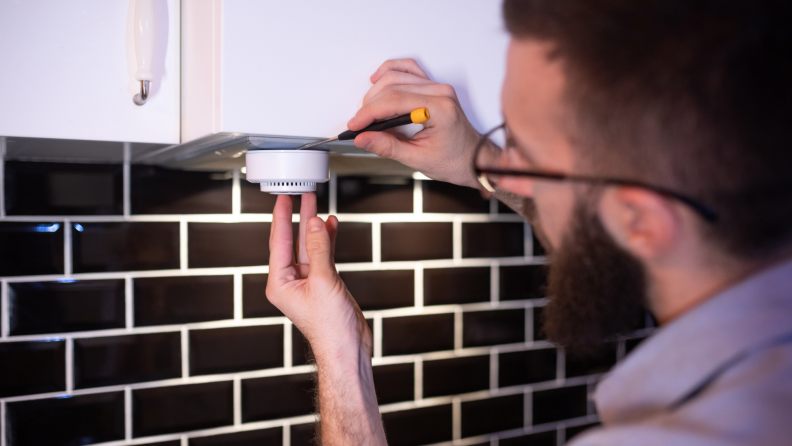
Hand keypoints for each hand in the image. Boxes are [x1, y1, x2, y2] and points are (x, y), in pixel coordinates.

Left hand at [266, 193, 371, 359]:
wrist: (347, 348)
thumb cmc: (330, 327)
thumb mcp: (323, 282)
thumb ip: (318, 250)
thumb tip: (314, 224)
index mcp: (280, 283)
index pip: (279, 242)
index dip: (282, 217)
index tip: (284, 198)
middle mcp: (290, 281)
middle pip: (292, 241)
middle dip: (298, 217)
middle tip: (301, 195)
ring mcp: (307, 282)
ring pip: (309, 246)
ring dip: (314, 226)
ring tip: (317, 203)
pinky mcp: (323, 283)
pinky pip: (322, 255)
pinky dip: (327, 241)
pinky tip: (331, 226)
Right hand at [348, 58, 482, 188]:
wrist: (473, 159)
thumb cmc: (455, 160)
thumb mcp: (419, 159)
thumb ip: (388, 147)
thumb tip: (364, 138)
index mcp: (440, 109)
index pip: (396, 101)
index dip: (370, 112)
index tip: (355, 124)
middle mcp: (440, 92)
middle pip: (393, 87)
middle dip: (370, 105)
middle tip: (358, 124)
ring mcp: (437, 87)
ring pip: (398, 75)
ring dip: (376, 90)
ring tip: (366, 111)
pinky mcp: (433, 87)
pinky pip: (409, 70)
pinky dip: (391, 72)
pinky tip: (378, 80)